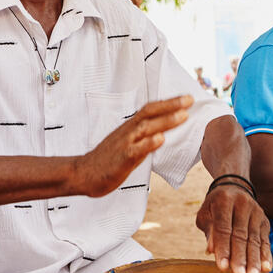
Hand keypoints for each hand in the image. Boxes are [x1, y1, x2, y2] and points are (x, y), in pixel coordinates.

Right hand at [74, 95, 192, 196]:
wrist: (83, 173)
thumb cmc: (106, 160)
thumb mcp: (126, 144)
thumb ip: (143, 138)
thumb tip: (161, 134)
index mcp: (129, 128)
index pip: (150, 110)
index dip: (167, 103)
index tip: (186, 99)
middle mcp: (127, 132)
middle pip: (150, 113)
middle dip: (171, 106)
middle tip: (189, 100)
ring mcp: (124, 144)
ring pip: (146, 128)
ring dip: (165, 121)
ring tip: (183, 115)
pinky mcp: (121, 158)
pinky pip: (136, 149)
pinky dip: (148, 143)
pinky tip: (160, 139)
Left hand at [195, 183, 270, 272]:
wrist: (233, 188)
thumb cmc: (214, 207)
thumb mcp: (206, 215)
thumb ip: (209, 231)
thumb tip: (211, 250)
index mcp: (223, 201)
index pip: (223, 229)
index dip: (223, 249)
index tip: (222, 268)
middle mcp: (242, 204)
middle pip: (241, 236)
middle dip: (241, 258)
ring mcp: (256, 212)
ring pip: (255, 240)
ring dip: (255, 261)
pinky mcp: (265, 220)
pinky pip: (266, 240)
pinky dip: (266, 255)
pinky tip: (267, 268)